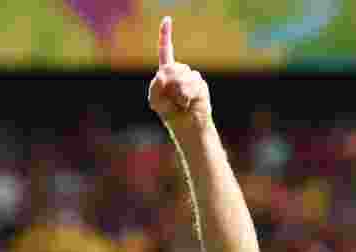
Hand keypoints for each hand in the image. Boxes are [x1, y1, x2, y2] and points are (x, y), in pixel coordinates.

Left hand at [148, 17, 211, 133]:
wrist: (188, 127)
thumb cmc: (170, 115)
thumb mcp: (155, 101)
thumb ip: (155, 86)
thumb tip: (162, 73)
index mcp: (166, 74)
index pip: (166, 51)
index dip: (165, 35)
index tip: (167, 19)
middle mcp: (180, 72)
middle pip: (172, 67)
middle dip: (169, 84)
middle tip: (171, 100)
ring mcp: (191, 77)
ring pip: (182, 75)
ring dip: (178, 92)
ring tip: (180, 103)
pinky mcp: (200, 85)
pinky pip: (191, 84)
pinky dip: (186, 95)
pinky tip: (187, 104)